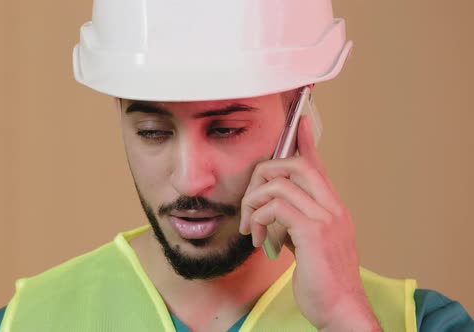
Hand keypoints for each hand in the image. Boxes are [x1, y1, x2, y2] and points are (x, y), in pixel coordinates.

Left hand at [239, 116, 380, 330]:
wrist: (341, 309)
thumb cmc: (322, 281)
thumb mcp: (308, 245)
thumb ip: (294, 223)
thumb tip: (272, 212)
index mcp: (332, 208)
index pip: (317, 165)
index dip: (305, 141)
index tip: (299, 121)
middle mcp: (332, 208)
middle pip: (295, 164)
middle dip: (263, 174)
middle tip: (248, 202)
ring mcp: (326, 218)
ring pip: (280, 183)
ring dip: (253, 203)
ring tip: (248, 228)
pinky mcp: (313, 233)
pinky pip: (276, 207)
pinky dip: (258, 219)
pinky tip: (256, 240)